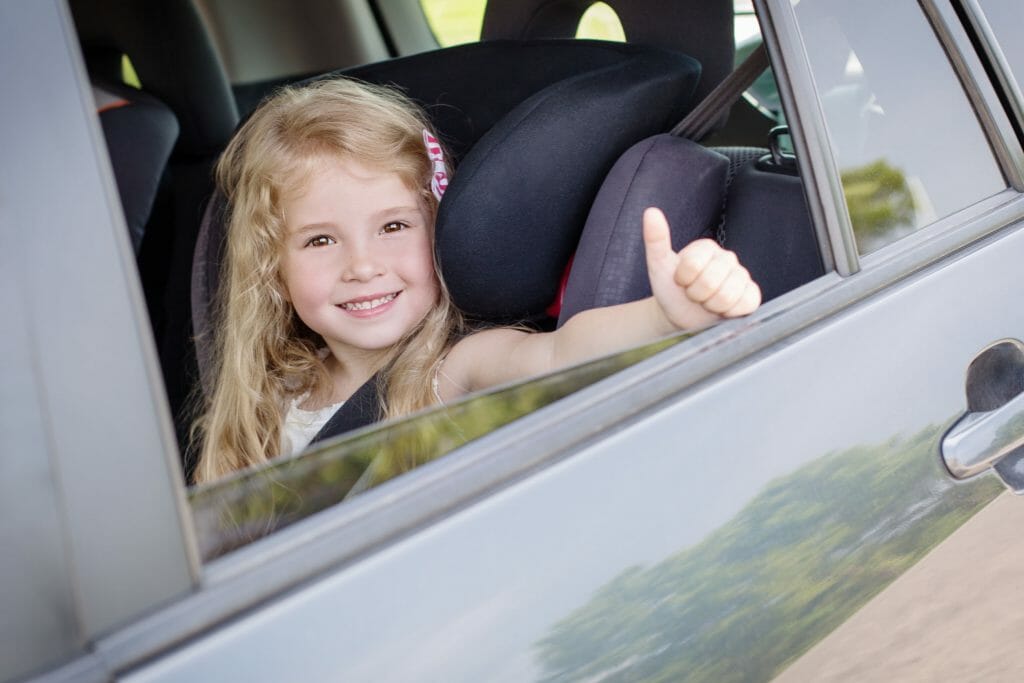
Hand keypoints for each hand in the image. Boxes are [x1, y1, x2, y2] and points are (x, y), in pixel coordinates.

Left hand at [643, 207, 760, 329]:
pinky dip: (728, 312)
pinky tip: (721, 309)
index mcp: (707, 247)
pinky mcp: (751, 296)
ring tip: (706, 301)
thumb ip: (655, 239)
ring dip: (710, 305)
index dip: (683, 279)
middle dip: (695, 294)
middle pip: (710, 282)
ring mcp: (742, 277)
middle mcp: (728, 258)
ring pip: (726, 296)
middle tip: (693, 294)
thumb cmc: (671, 288)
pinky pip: (744, 305)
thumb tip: (651, 212)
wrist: (680, 314)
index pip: (693, 265)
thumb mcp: (658, 265)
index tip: (681, 280)